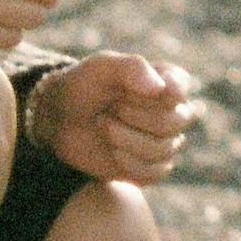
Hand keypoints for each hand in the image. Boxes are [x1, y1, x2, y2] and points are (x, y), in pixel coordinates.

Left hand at [33, 54, 197, 185]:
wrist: (60, 119)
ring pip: (164, 150)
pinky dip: (130, 164)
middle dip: (135, 117)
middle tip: (110, 109)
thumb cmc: (84, 85)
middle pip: (174, 121)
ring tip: (105, 126)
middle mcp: (172, 110)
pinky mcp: (150, 167)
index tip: (133, 92)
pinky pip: (155, 173)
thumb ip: (132, 68)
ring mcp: (163, 140)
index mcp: (166, 80)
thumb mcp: (102, 66)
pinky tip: (113, 151)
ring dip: (127, 140)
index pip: (180, 88)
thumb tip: (160, 87)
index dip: (160, 93)